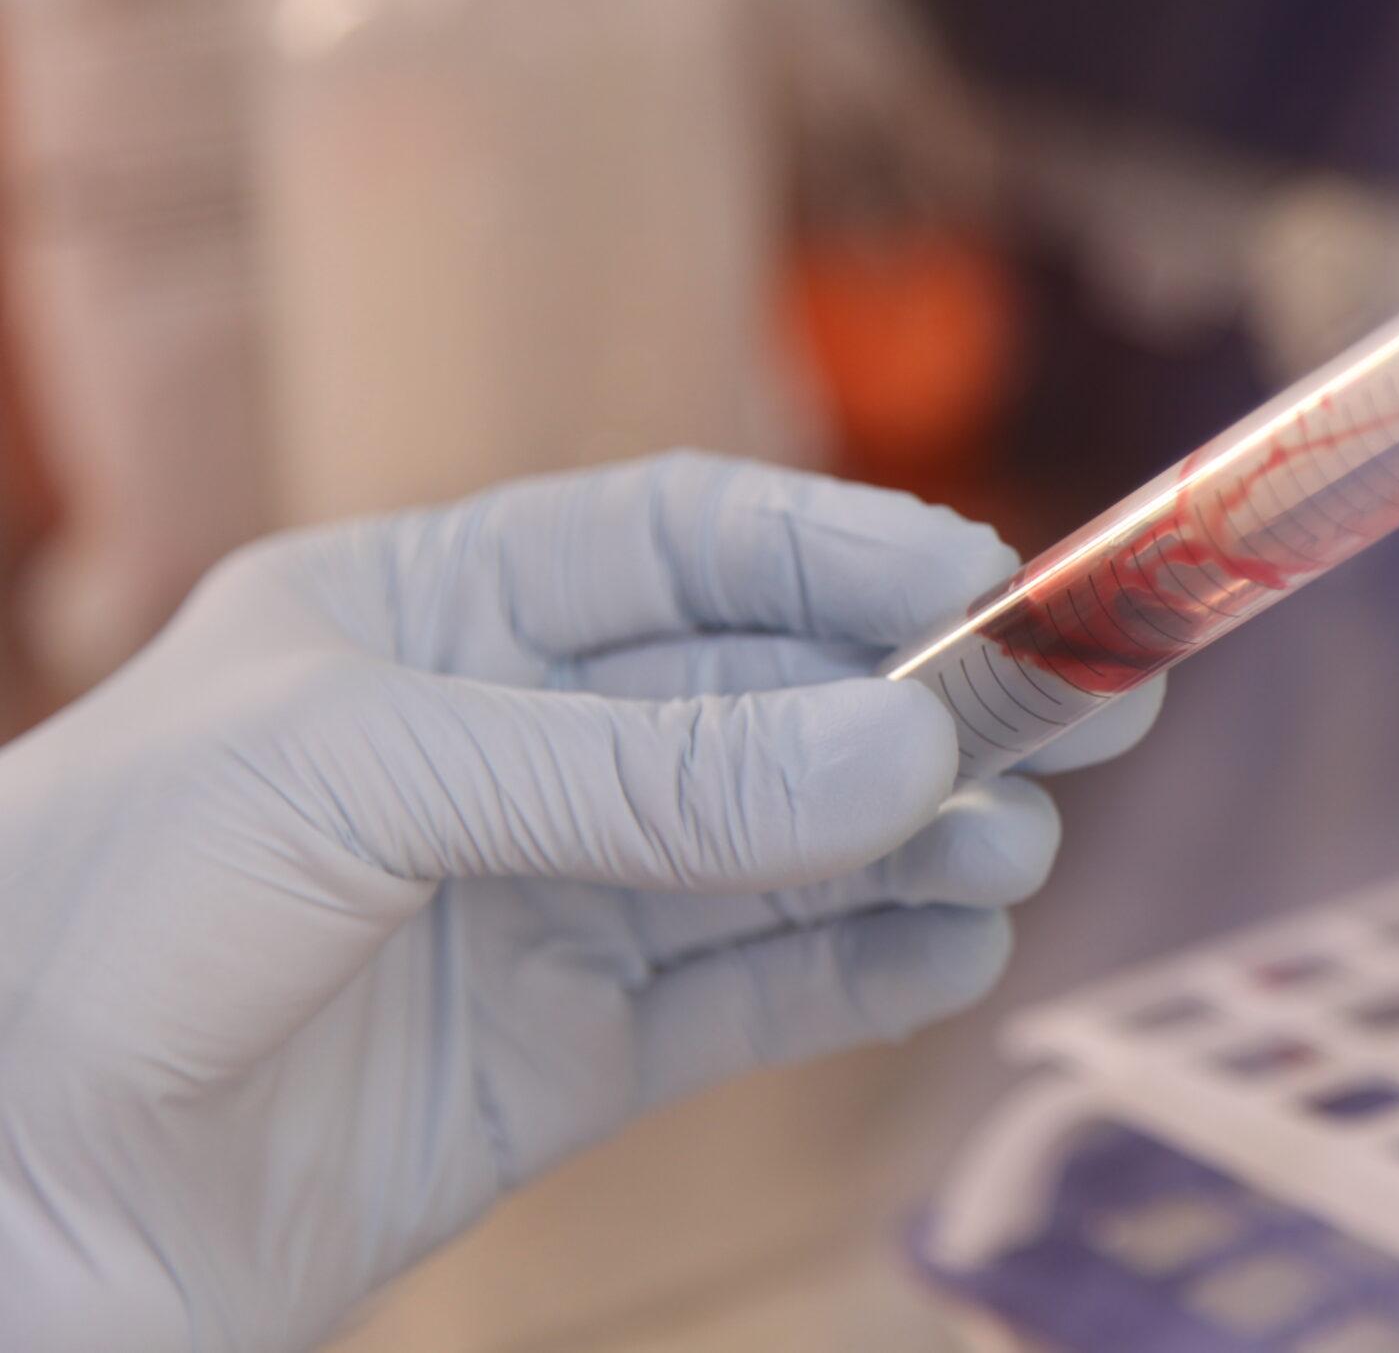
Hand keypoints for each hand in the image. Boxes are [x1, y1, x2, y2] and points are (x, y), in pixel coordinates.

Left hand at [0, 454, 1158, 1351]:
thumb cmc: (89, 917)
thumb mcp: (364, 777)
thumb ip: (646, 771)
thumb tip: (907, 759)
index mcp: (427, 616)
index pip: (684, 545)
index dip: (845, 556)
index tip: (993, 590)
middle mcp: (498, 750)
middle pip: (762, 701)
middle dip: (922, 708)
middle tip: (1089, 715)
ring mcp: (536, 908)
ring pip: (776, 853)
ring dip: (912, 844)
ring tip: (1019, 849)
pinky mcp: (556, 1063)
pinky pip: (744, 1000)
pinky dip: (860, 972)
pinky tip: (953, 950)